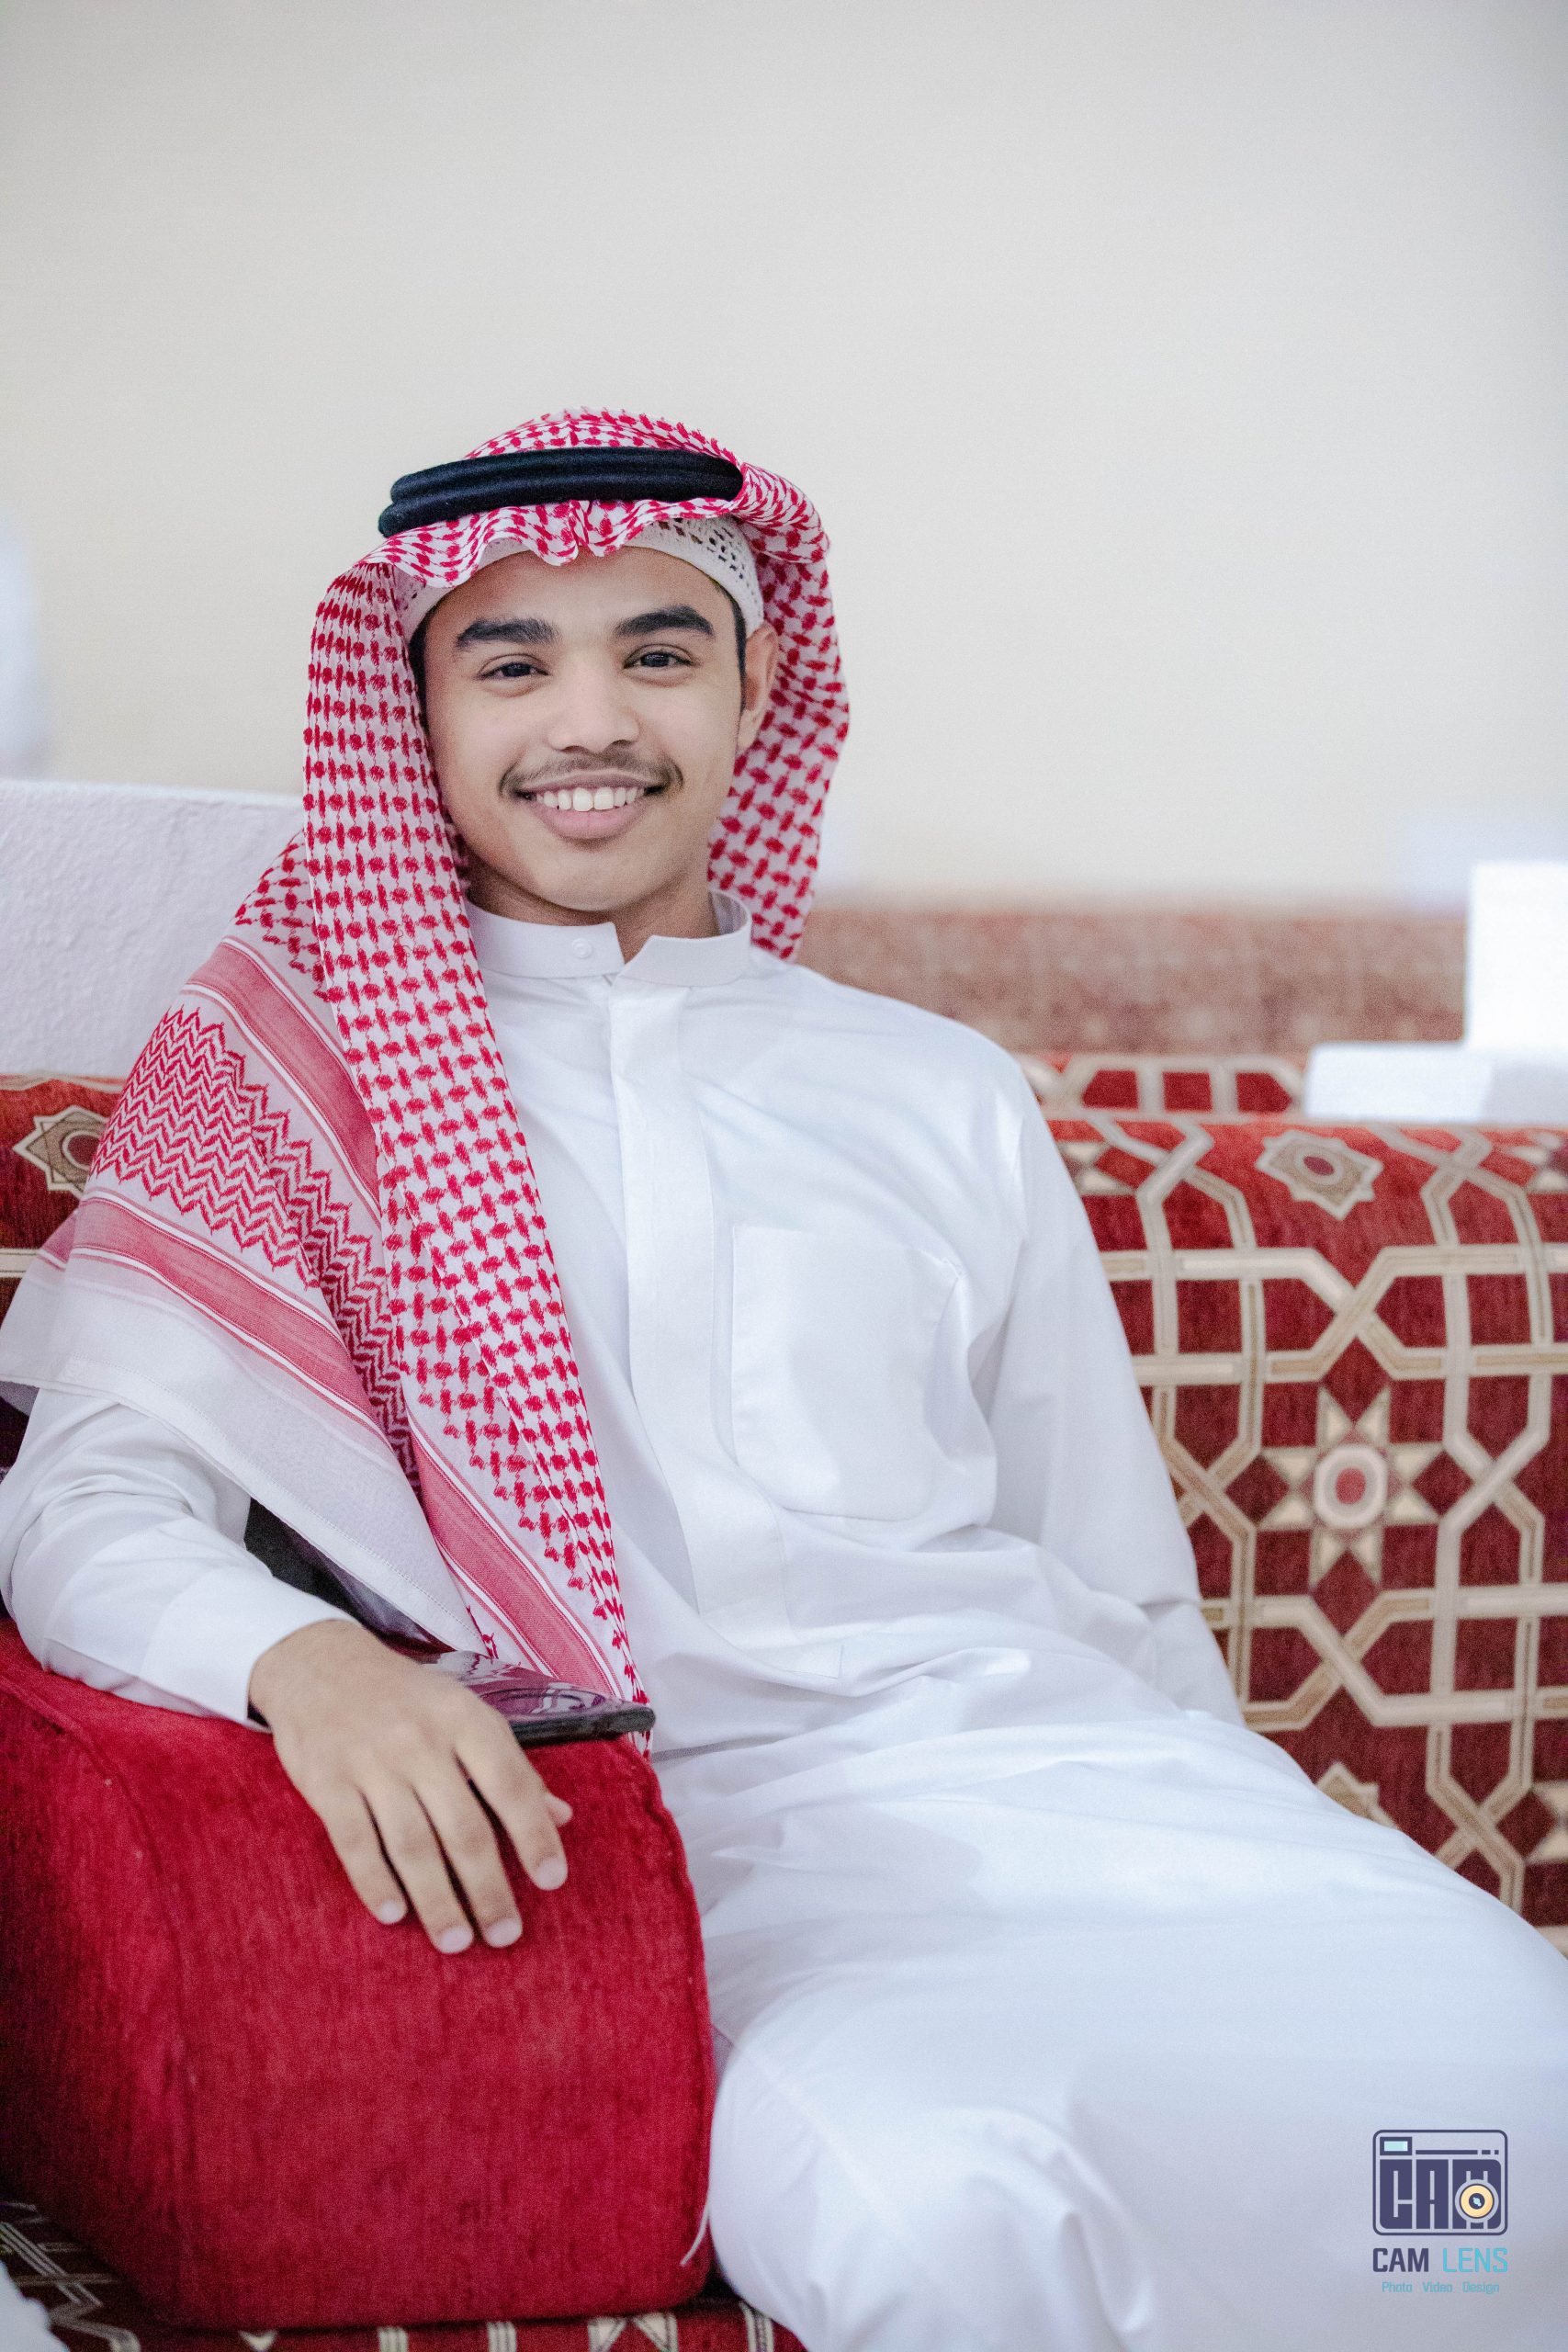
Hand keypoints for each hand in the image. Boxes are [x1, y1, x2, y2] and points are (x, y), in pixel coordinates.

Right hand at [248, 1617, 573, 1954]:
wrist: (322, 1665)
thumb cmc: (408, 1699)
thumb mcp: (465, 1715)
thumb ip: (510, 1768)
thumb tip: (561, 1816)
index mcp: (465, 1720)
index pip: (510, 1785)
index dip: (534, 1835)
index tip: (552, 1881)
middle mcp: (421, 1741)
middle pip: (463, 1829)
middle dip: (488, 1889)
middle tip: (505, 1935)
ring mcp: (372, 1762)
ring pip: (411, 1846)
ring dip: (437, 1901)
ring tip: (457, 1942)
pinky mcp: (327, 1782)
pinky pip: (355, 1843)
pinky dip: (376, 1883)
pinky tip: (395, 1915)